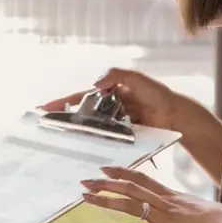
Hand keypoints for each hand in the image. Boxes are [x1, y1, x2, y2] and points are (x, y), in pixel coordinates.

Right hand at [41, 67, 211, 134]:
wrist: (177, 115)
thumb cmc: (158, 95)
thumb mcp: (136, 78)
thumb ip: (116, 75)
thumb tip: (95, 84)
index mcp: (109, 90)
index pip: (81, 96)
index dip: (63, 102)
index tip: (44, 107)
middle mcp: (109, 106)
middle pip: (82, 112)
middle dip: (65, 118)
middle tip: (47, 126)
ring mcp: (115, 121)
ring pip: (93, 126)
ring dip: (78, 132)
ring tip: (60, 139)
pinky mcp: (123, 135)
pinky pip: (106, 138)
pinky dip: (96, 142)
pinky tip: (84, 147)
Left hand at [81, 166, 221, 222]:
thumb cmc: (213, 216)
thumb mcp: (191, 202)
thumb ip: (176, 200)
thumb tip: (169, 200)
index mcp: (168, 193)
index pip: (140, 177)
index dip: (121, 171)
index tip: (104, 168)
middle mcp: (161, 201)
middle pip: (128, 188)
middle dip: (105, 184)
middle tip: (86, 181)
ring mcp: (160, 216)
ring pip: (128, 205)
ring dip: (106, 201)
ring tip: (86, 199)